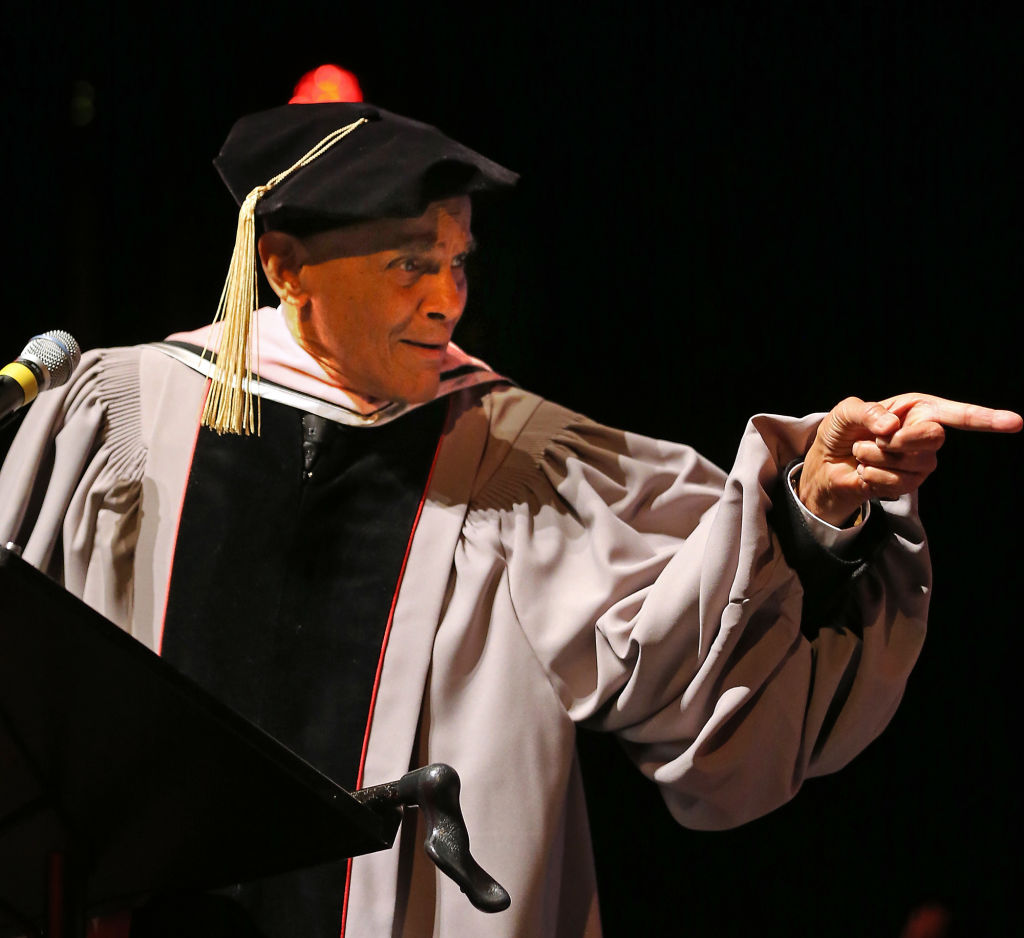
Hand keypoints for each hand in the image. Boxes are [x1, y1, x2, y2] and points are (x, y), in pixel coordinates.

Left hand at [797, 393, 1022, 525]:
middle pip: (934, 437)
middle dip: (900, 439)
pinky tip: (865, 471)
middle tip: (875, 439)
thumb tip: (891, 427)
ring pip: (913, 463)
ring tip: (863, 453)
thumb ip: (866, 412)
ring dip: (877, 457)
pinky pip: (898, 482)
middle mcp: (924, 433)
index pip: (956, 413)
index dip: (986, 418)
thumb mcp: (845, 412)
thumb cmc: (840, 433)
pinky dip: (874, 475)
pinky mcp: (909, 483)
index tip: (1015, 422)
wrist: (826, 465)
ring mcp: (920, 461)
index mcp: (916, 409)